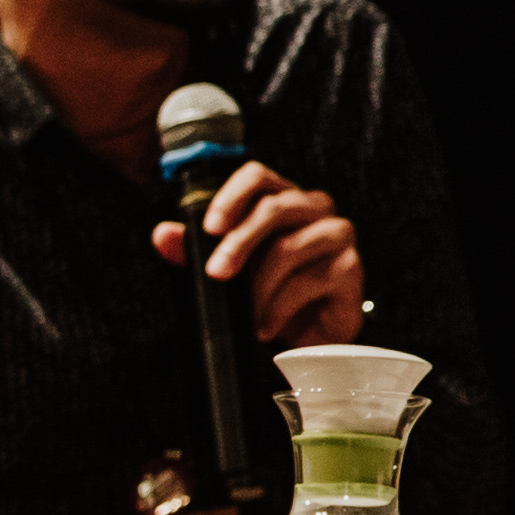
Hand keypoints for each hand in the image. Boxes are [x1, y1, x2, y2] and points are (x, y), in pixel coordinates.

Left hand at [149, 161, 362, 348]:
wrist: (306, 337)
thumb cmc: (268, 292)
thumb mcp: (226, 269)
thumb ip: (193, 250)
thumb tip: (163, 234)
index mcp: (282, 199)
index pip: (258, 177)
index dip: (232, 196)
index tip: (210, 228)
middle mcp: (315, 208)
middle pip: (277, 207)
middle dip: (240, 242)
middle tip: (217, 274)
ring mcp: (337, 235)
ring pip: (291, 247)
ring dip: (259, 285)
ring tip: (244, 311)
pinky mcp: (351, 268)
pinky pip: (312, 280)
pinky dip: (280, 307)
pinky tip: (266, 324)